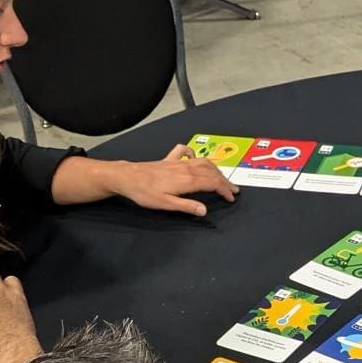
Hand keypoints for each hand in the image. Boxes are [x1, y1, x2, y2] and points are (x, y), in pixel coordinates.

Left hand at [104, 149, 239, 216]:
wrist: (127, 177)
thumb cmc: (144, 192)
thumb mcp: (165, 204)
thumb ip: (186, 207)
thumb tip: (204, 210)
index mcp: (187, 180)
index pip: (212, 183)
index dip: (224, 190)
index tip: (231, 198)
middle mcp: (185, 168)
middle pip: (211, 172)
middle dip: (225, 181)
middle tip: (233, 190)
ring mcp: (178, 162)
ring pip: (203, 161)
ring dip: (215, 169)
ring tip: (222, 177)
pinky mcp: (169, 160)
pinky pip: (185, 152)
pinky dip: (194, 154)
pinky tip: (195, 158)